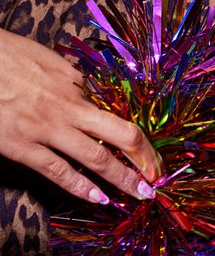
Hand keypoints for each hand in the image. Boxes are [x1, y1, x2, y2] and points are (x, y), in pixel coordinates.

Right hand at [0, 29, 159, 202]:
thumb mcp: (51, 61)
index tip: (154, 152)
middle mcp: (69, 109)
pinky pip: (57, 171)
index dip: (140, 136)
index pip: (120, 114)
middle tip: (158, 177)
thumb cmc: (9, 56)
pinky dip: (81, 187)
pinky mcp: (21, 146)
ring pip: (96, 158)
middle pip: (121, 135)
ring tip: (140, 194)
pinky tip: (99, 199)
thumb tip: (88, 94)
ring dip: (122, 178)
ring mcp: (46, 129)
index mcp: (78, 86)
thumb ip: (73, 80)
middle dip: (144, 159)